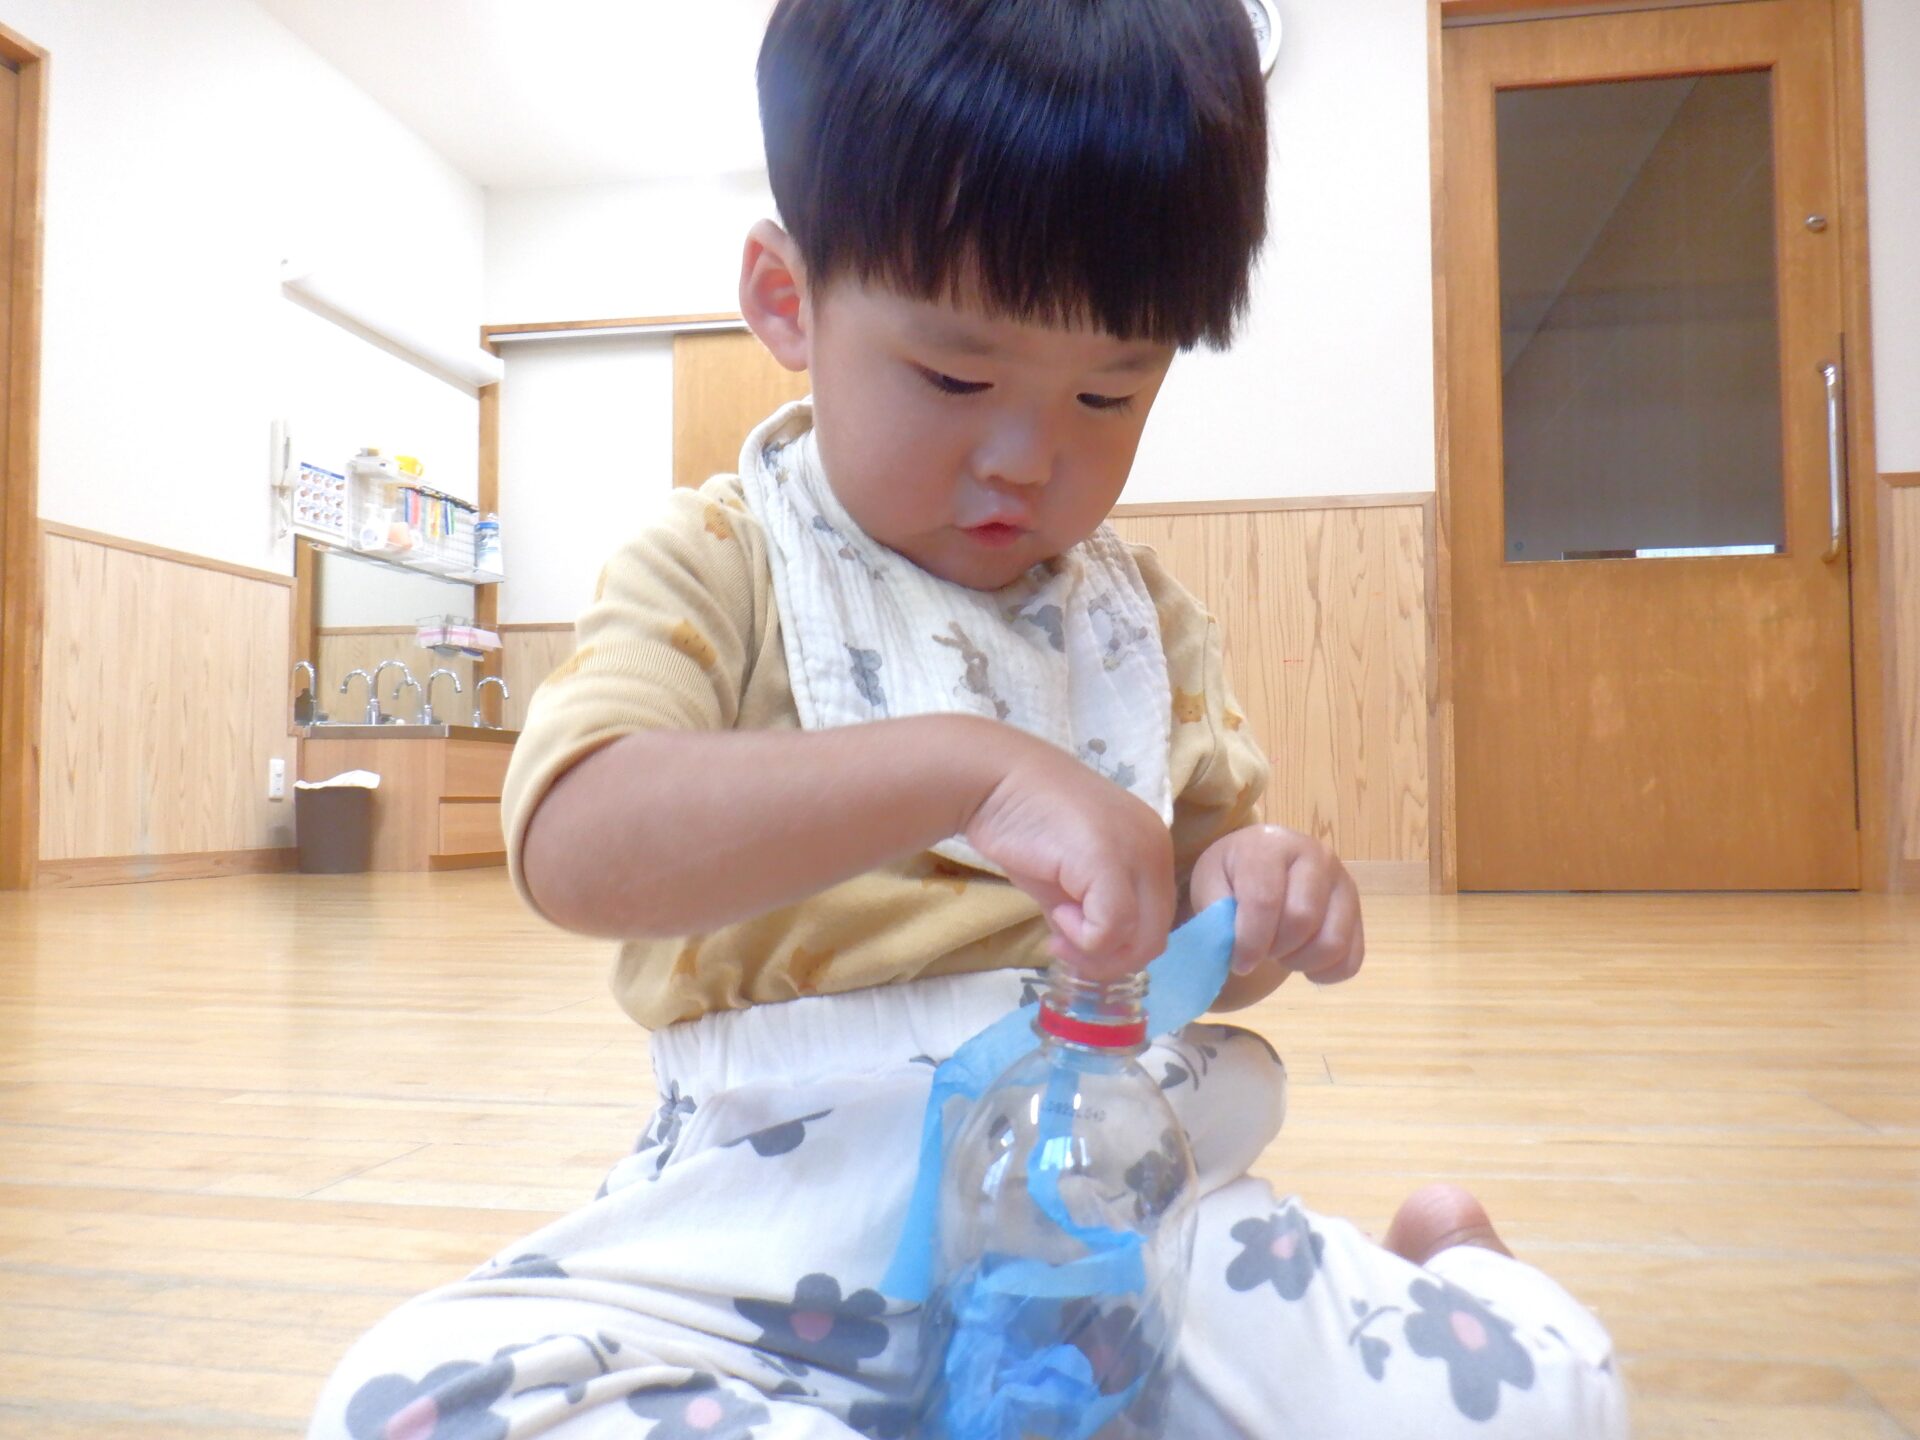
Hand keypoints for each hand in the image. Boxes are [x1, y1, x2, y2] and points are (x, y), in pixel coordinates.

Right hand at [964, 736, 1175, 980]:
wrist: (992, 782)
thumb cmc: (1024, 822)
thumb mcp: (1067, 877)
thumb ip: (1087, 911)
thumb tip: (1093, 955)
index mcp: (1152, 847)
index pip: (1155, 920)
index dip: (1117, 946)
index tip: (1073, 941)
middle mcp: (1156, 848)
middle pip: (1155, 936)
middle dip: (1109, 960)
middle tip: (1064, 948)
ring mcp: (1138, 853)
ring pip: (1141, 939)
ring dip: (1094, 951)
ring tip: (1058, 930)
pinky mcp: (1110, 862)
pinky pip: (1111, 929)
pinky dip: (1082, 938)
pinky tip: (1055, 915)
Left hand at [1189, 824, 1363, 1003]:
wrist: (1261, 867)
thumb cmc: (1232, 876)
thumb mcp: (1210, 885)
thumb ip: (1216, 914)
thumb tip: (1232, 948)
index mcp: (1272, 845)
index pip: (1265, 901)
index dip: (1250, 941)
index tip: (1238, 962)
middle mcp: (1317, 856)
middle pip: (1302, 920)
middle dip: (1274, 948)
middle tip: (1259, 948)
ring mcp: (1343, 883)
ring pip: (1332, 943)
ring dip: (1300, 962)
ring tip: (1280, 952)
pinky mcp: (1358, 912)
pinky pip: (1351, 960)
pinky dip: (1325, 973)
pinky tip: (1302, 961)